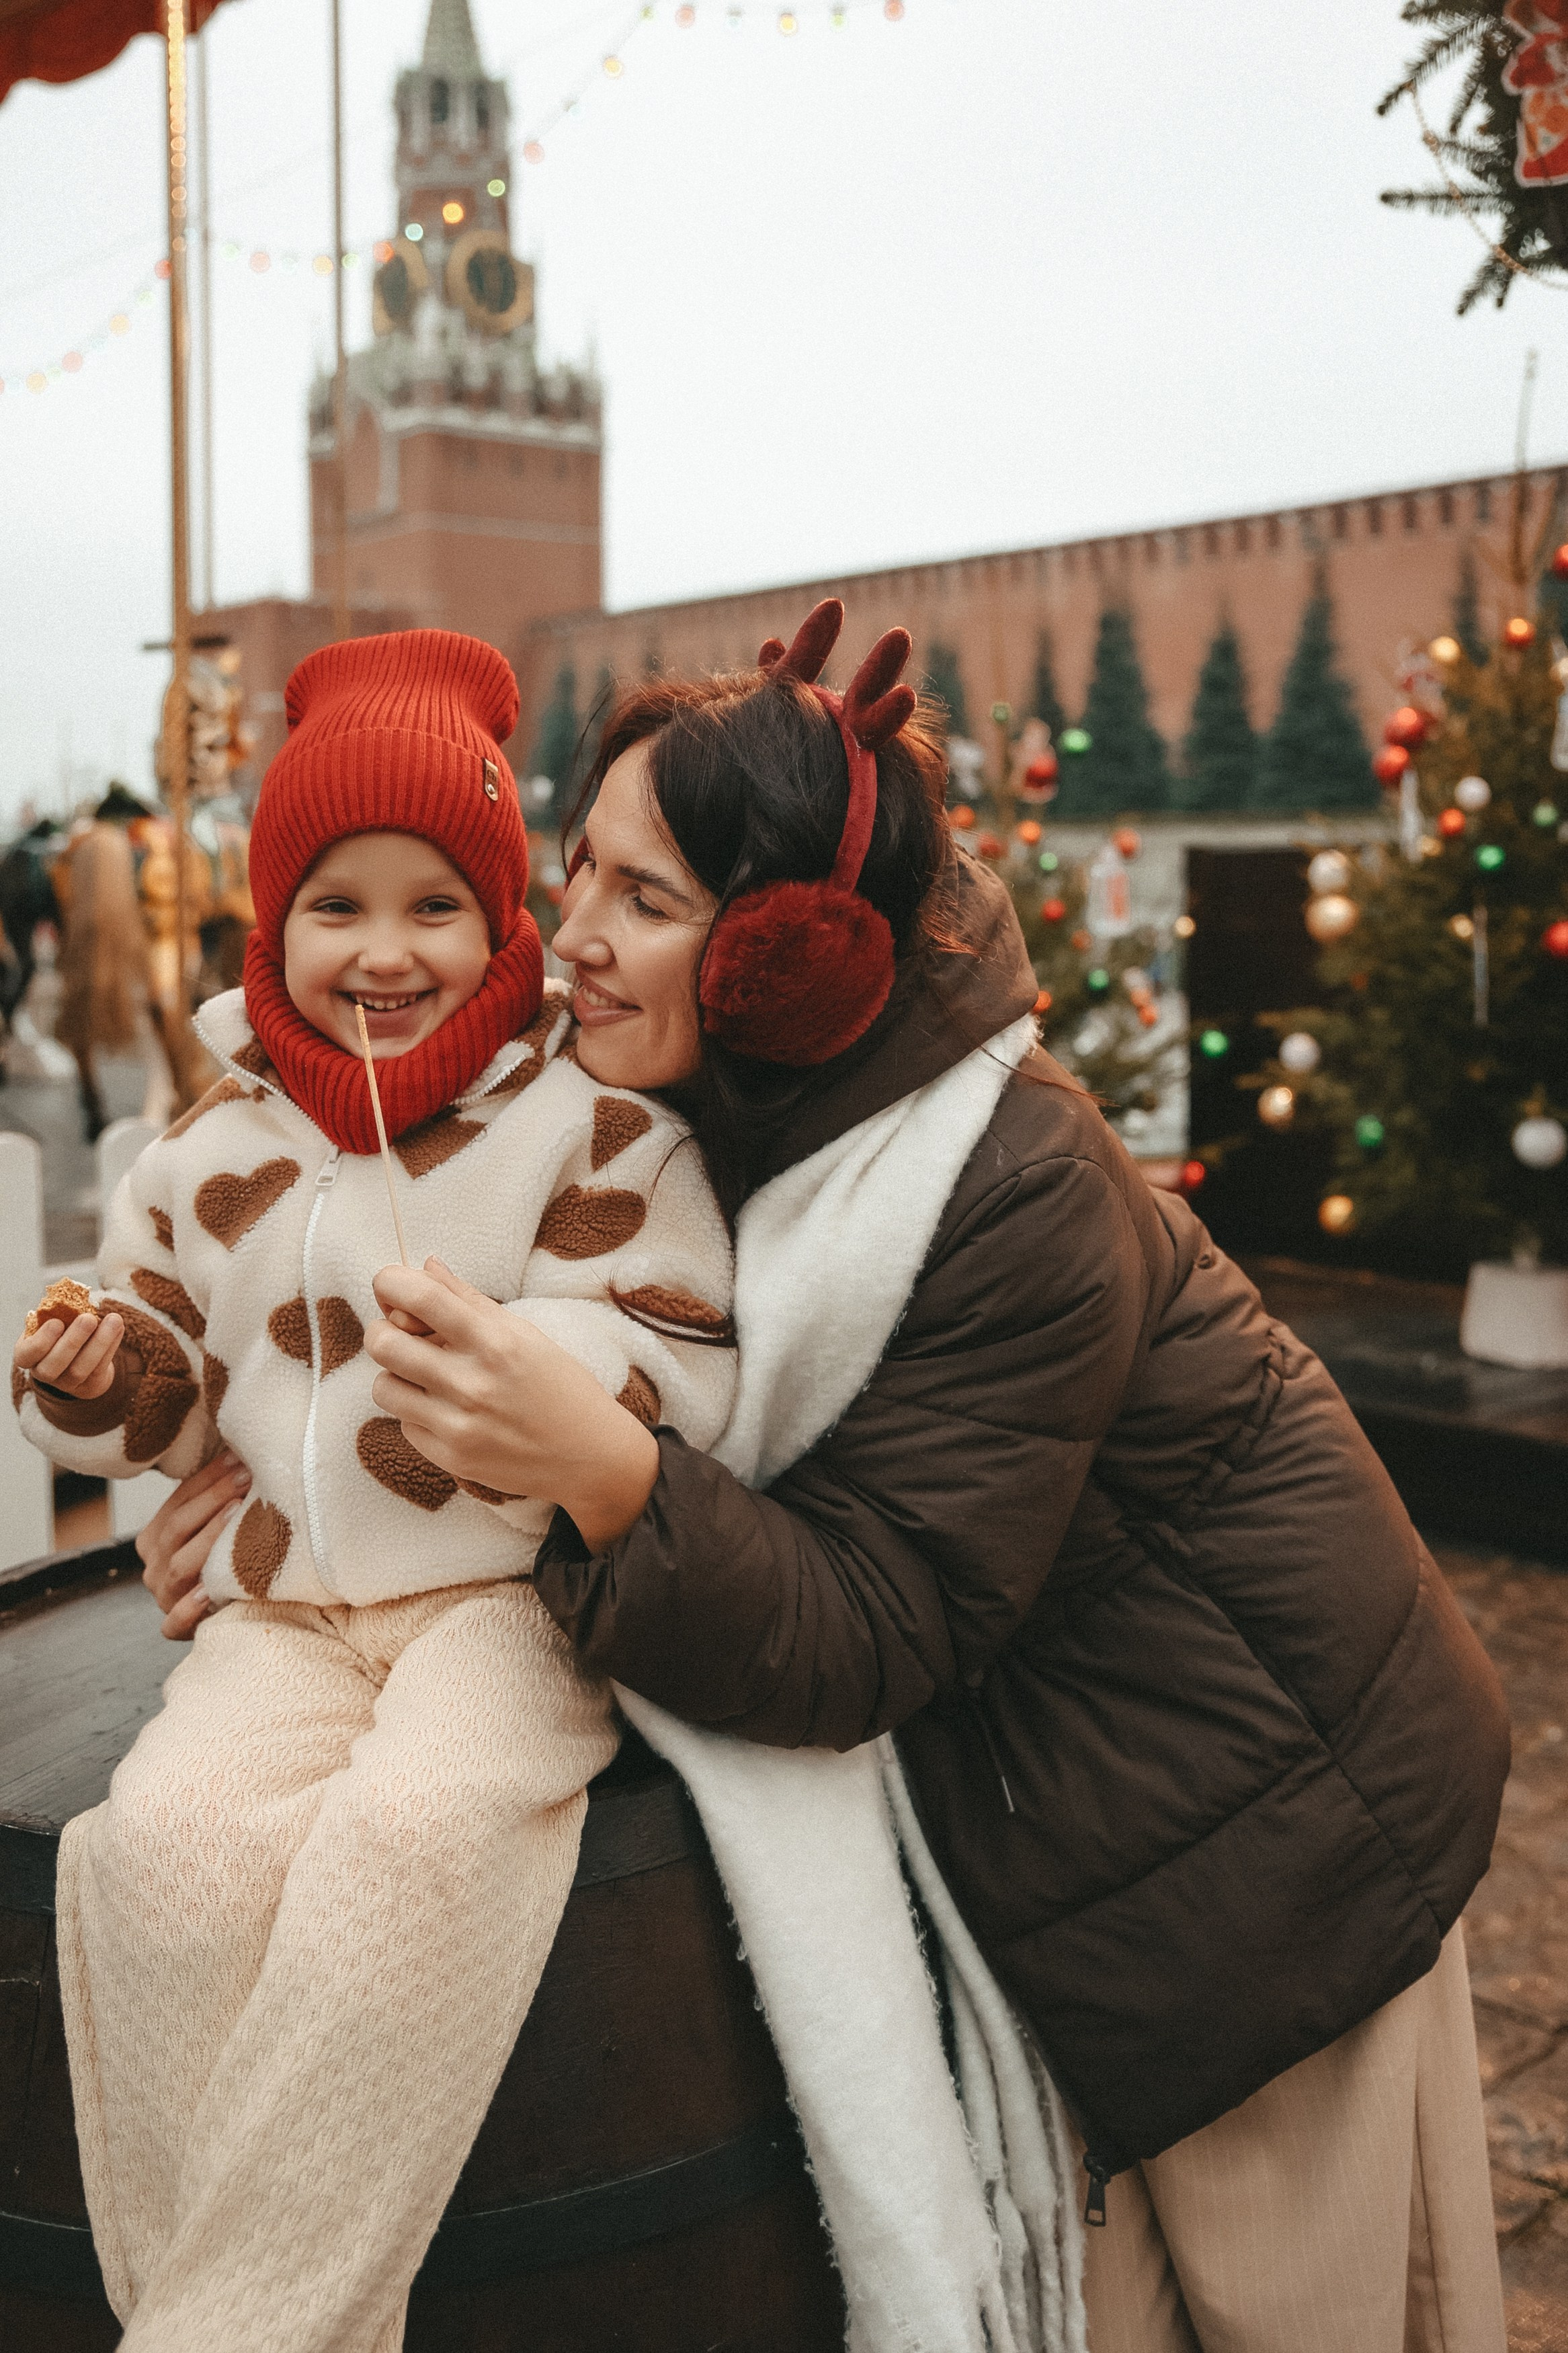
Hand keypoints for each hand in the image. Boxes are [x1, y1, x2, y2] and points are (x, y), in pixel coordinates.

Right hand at [13, 1307, 123, 1399]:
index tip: (56, 1322)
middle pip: (52, 1366)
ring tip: (113, 1320)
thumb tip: (77, 1294)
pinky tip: (118, 1327)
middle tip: (88, 1318)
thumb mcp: (53, 1320)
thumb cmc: (61, 1331)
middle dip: (72, 1341)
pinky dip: (111, 1346)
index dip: (40, 1342)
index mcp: (27, 1355)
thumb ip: (59, 1311)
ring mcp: (66, 1383)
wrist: (80, 1355)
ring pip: (79, 1369)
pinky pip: (100, 1369)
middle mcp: (43, 1372)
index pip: (25, 1355)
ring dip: (99, 1343)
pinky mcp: (89, 1386)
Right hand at [136, 1449, 251, 1639]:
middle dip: (212, 1499)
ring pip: (180, 1568)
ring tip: (236, 1516)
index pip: (177, 1502)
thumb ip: (218, 1499)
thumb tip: (243, 1451)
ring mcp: (163, 1598)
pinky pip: (175, 1622)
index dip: (206, 1479)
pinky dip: (190, 1608)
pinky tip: (209, 1591)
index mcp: (154, 1539)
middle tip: (245, 1478)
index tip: (238, 1458)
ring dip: (208, 1540)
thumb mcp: (212, 1528)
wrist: (221, 1613)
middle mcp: (154, 1567)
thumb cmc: (220, 1561)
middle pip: (177, 1528)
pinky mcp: (175, 1628)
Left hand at [367, 1258, 660, 1551]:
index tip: (391, 1284)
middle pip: (383, 1342)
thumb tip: (426, 1265)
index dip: (390, 1282)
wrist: (591, 1457)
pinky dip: (417, 1413)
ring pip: (383, 1386)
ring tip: (426, 1376)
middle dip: (383, 1330)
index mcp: (496, 1342)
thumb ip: (469, 1300)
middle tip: (403, 1334)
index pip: (420, 1297)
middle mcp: (473, 1384)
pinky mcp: (451, 1457)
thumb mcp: (525, 1334)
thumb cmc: (561, 1387)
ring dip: (397, 1375)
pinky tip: (449, 1411)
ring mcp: (459, 1425)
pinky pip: (404, 1424)